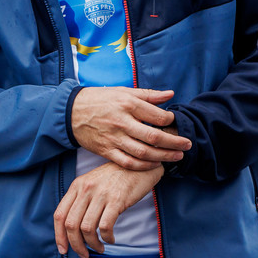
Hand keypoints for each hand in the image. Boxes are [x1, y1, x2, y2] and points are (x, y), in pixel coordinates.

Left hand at [53, 162, 162, 257]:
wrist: (139, 164)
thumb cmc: (117, 177)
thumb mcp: (93, 183)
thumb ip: (81, 200)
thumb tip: (73, 229)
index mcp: (77, 186)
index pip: (59, 215)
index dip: (59, 236)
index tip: (64, 250)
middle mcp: (85, 189)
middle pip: (71, 225)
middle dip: (76, 245)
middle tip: (84, 254)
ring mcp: (101, 194)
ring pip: (87, 228)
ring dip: (93, 244)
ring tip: (100, 248)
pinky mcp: (117, 200)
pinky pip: (105, 226)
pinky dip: (107, 238)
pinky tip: (111, 239)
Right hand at [70, 87, 190, 170]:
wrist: (71, 112)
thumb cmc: (99, 99)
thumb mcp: (123, 91)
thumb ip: (148, 95)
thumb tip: (170, 94)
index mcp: (127, 104)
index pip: (156, 116)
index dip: (170, 121)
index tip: (175, 122)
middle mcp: (122, 122)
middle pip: (154, 137)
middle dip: (174, 143)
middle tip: (187, 145)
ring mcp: (114, 138)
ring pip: (143, 153)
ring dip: (163, 157)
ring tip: (176, 156)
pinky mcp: (106, 151)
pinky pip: (128, 162)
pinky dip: (144, 166)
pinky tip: (155, 164)